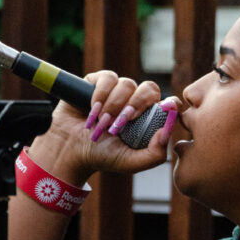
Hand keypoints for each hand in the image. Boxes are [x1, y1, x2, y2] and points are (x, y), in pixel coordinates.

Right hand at [30, 72, 180, 183]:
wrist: (69, 150)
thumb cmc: (101, 156)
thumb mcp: (131, 162)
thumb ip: (154, 154)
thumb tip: (167, 132)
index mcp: (148, 118)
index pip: (169, 103)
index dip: (170, 104)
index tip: (162, 111)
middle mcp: (135, 101)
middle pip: (150, 88)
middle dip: (137, 104)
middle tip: (123, 122)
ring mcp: (117, 91)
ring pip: (127, 84)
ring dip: (115, 105)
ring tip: (102, 123)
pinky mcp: (98, 82)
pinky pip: (108, 78)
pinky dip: (101, 94)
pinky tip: (93, 110)